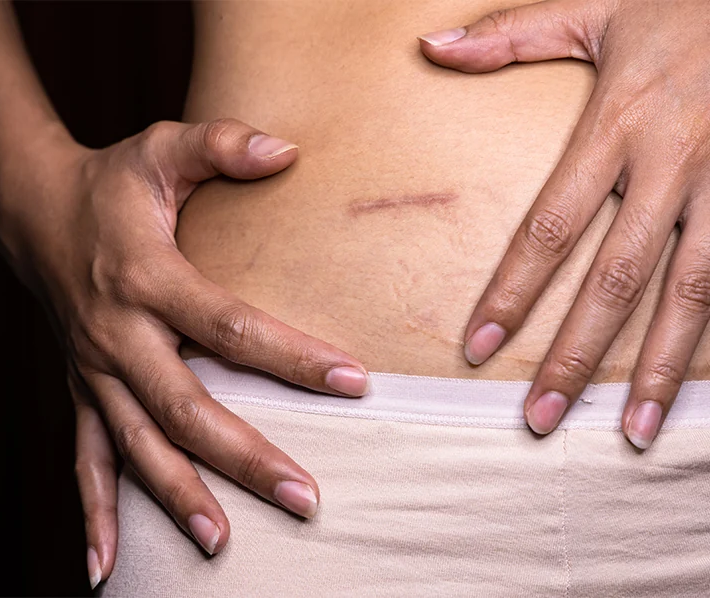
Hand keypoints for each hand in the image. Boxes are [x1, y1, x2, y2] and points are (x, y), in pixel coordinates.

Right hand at [0, 119, 368, 585]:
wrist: (34, 213)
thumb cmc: (110, 184)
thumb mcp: (161, 148)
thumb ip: (222, 144)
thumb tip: (288, 151)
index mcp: (147, 277)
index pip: (230, 325)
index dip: (292, 356)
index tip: (353, 381)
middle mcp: (117, 334)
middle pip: (187, 407)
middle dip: (246, 457)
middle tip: (306, 497)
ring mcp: (94, 371)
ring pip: (140, 447)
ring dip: (180, 499)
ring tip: (224, 546)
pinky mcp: (82, 390)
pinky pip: (86, 459)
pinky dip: (95, 514)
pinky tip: (107, 567)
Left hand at [419, 0, 709, 447]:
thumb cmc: (683, 0)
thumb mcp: (598, 6)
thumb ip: (512, 35)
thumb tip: (430, 47)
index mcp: (618, 122)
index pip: (549, 226)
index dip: (512, 291)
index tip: (478, 346)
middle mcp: (673, 163)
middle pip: (617, 277)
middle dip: (578, 355)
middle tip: (542, 417)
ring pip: (693, 292)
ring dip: (661, 368)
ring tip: (633, 431)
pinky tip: (702, 389)